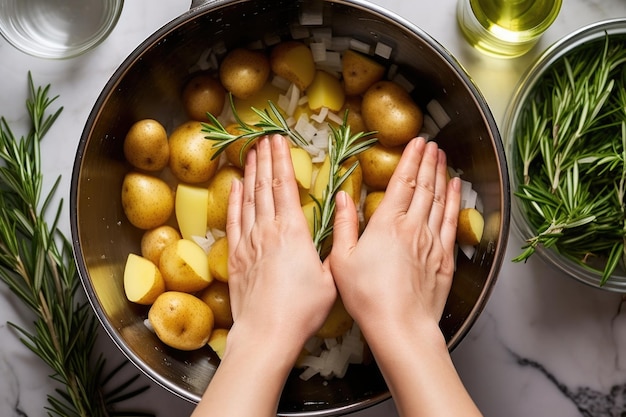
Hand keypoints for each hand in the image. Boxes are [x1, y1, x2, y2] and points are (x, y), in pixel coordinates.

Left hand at [226, 134, 335, 349]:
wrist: (266, 333)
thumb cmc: (302, 310)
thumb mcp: (330, 279)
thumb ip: (333, 250)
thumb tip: (341, 226)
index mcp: (294, 233)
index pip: (285, 188)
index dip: (282, 162)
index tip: (280, 141)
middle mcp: (268, 232)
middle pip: (265, 187)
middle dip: (266, 159)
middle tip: (265, 137)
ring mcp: (249, 243)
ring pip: (248, 199)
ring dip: (251, 173)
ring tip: (252, 152)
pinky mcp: (236, 257)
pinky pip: (234, 221)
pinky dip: (234, 201)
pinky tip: (235, 186)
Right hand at [329, 137, 460, 334]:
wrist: (400, 325)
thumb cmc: (367, 296)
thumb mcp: (342, 260)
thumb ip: (343, 225)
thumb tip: (343, 196)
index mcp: (386, 224)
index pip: (402, 182)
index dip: (411, 159)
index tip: (417, 142)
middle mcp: (413, 227)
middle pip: (424, 186)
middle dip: (428, 161)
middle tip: (432, 143)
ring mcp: (432, 241)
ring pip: (440, 199)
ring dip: (442, 175)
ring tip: (443, 158)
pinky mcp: (444, 258)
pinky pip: (451, 222)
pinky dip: (455, 201)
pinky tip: (456, 189)